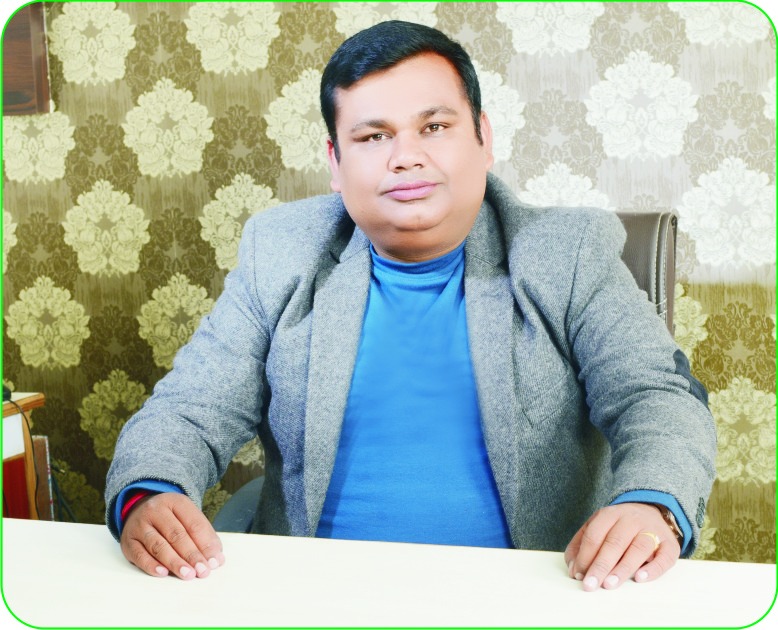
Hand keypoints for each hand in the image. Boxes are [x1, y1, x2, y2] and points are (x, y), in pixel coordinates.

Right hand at [120, 492, 224, 579]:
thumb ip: (204, 536)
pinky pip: (139, 555)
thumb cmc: (171, 518)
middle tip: (202, 571)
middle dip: (192, 555)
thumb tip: (216, 559)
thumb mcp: (188, 517)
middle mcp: (156, 511)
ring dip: (175, 562)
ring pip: (158, 545)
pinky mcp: (128, 541)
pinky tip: (163, 573)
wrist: (139, 509)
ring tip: (188, 574)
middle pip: (176, 535)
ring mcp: (140, 525)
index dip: (205, 544)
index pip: (194, 524)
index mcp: (176, 502)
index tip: (214, 562)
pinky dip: (151, 565)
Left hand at [564, 502, 679, 591]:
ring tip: (610, 584)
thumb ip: (582, 545)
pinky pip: (665, 556)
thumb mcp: (597, 527)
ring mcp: (652, 530)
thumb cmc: (618, 527)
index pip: (595, 535)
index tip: (578, 575)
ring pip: (638, 548)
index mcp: (610, 514)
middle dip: (600, 565)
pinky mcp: (670, 544)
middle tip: (590, 584)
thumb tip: (574, 570)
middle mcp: (631, 520)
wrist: (651, 511)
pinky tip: (640, 578)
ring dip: (623, 568)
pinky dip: (653, 569)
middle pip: (614, 542)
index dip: (585, 556)